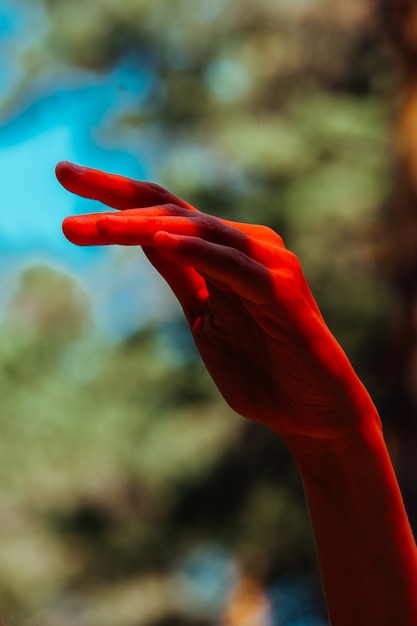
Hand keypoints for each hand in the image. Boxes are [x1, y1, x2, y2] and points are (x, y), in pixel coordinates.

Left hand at [56, 162, 379, 450]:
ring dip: (144, 225)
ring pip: (198, 231)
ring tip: (96, 225)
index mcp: (223, 253)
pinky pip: (234, 265)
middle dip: (116, 199)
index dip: (115, 195)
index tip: (65, 178)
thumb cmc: (260, 367)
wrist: (310, 413)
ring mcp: (268, 264)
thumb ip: (182, 275)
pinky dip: (198, 251)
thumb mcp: (206, 315)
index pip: (163, 213)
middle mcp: (246, 247)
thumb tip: (145, 236)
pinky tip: (160, 239)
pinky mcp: (283, 292)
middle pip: (173, 210)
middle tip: (63, 177)